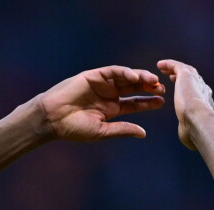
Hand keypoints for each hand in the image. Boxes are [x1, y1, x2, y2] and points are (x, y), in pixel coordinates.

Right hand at [34, 65, 164, 141]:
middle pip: (133, 88)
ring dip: (140, 77)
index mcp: (111, 109)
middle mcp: (109, 95)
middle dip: (148, 86)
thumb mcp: (102, 131)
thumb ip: (122, 129)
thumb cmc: (73, 129)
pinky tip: (134, 76)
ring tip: (152, 81)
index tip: (161, 102)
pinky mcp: (94, 75)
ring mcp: (102, 84)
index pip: (134, 103)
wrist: (52, 118)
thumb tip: (143, 133)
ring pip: (126, 77)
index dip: (148, 102)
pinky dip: (125, 72)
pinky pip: (113, 71)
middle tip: (160, 88)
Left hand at [158, 59, 213, 150]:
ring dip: (174, 69)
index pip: (196, 94)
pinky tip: (160, 65)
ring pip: (184, 71)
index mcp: (205, 103)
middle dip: (182, 78)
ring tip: (164, 69)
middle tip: (172, 77)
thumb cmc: (195, 132)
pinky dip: (168, 65)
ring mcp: (196, 81)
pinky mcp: (186, 76)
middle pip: (192, 80)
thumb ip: (189, 132)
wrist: (199, 121)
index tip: (180, 91)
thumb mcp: (192, 133)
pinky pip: (176, 66)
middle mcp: (203, 89)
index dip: (187, 92)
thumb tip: (189, 140)